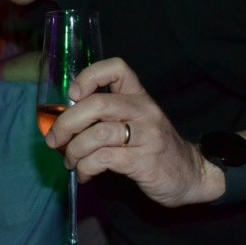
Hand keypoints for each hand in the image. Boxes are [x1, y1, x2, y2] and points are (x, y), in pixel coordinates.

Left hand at [45, 57, 210, 206]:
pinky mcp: (144, 161)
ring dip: (74, 150)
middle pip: (97, 104)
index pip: (117, 68)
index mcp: (139, 96)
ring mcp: (146, 135)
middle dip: (67, 122)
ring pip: (97, 134)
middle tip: (54, 139)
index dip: (90, 75)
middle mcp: (143, 110)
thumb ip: (108, 116)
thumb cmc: (154, 147)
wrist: (191, 176)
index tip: (72, 94)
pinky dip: (86, 167)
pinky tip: (84, 174)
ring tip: (69, 162)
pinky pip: (104, 159)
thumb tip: (63, 122)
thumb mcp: (136, 122)